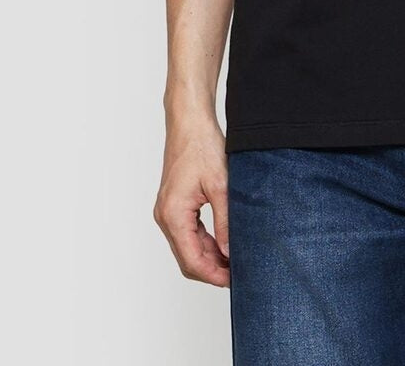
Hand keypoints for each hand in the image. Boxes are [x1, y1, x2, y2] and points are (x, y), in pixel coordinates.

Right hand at [153, 115, 230, 285]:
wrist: (189, 122)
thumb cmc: (202, 146)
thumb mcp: (221, 186)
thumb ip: (225, 221)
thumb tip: (231, 251)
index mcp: (173, 214)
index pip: (191, 260)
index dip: (213, 275)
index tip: (233, 281)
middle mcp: (165, 216)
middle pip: (187, 258)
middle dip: (212, 269)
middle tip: (238, 274)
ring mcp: (168, 211)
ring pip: (187, 247)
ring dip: (209, 257)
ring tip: (234, 261)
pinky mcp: (174, 204)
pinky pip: (188, 233)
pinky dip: (204, 242)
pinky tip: (223, 244)